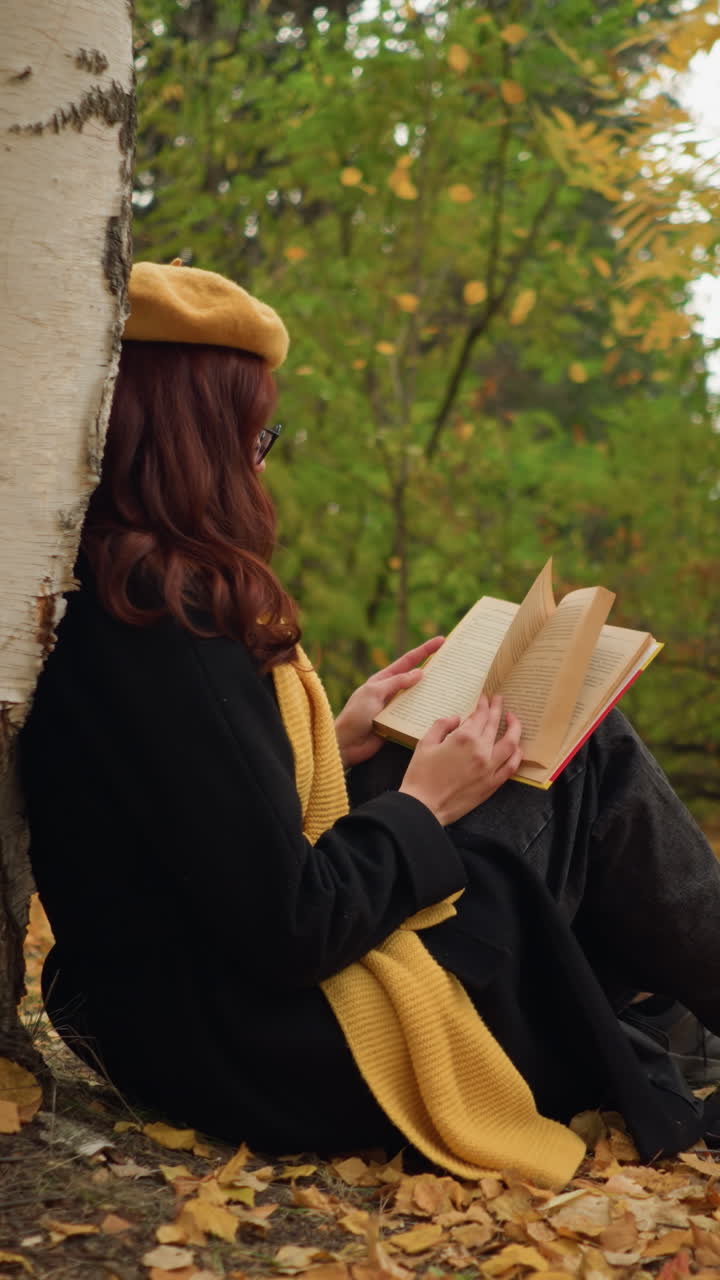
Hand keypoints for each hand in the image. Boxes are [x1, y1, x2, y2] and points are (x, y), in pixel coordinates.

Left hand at [334, 636, 444, 768]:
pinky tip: (441, 711)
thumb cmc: (355, 715)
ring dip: (433, 693)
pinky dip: (427, 713)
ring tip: (453, 688)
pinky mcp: (399, 724)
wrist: (346, 744)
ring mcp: (396, 708)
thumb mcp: (374, 693)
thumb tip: (419, 672)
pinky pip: (416, 716)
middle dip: (433, 670)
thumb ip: (396, 683)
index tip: (441, 641)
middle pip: (416, 678)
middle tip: (453, 664)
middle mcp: (391, 692)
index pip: (407, 661)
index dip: (425, 650)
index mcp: (383, 680)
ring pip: (419, 697)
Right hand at [399, 694, 522, 825]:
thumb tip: (456, 718)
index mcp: (463, 738)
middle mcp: (480, 750)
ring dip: (514, 728)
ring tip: (513, 719)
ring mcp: (489, 768)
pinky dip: (516, 755)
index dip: (482, 704)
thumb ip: (442, 725)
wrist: (423, 807)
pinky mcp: (492, 784)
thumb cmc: (420, 775)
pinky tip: (516, 747)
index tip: (484, 698)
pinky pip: (511, 766)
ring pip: (510, 743)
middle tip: (498, 700)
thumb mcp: (425, 743)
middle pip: (494, 724)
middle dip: (497, 709)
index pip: (479, 715)